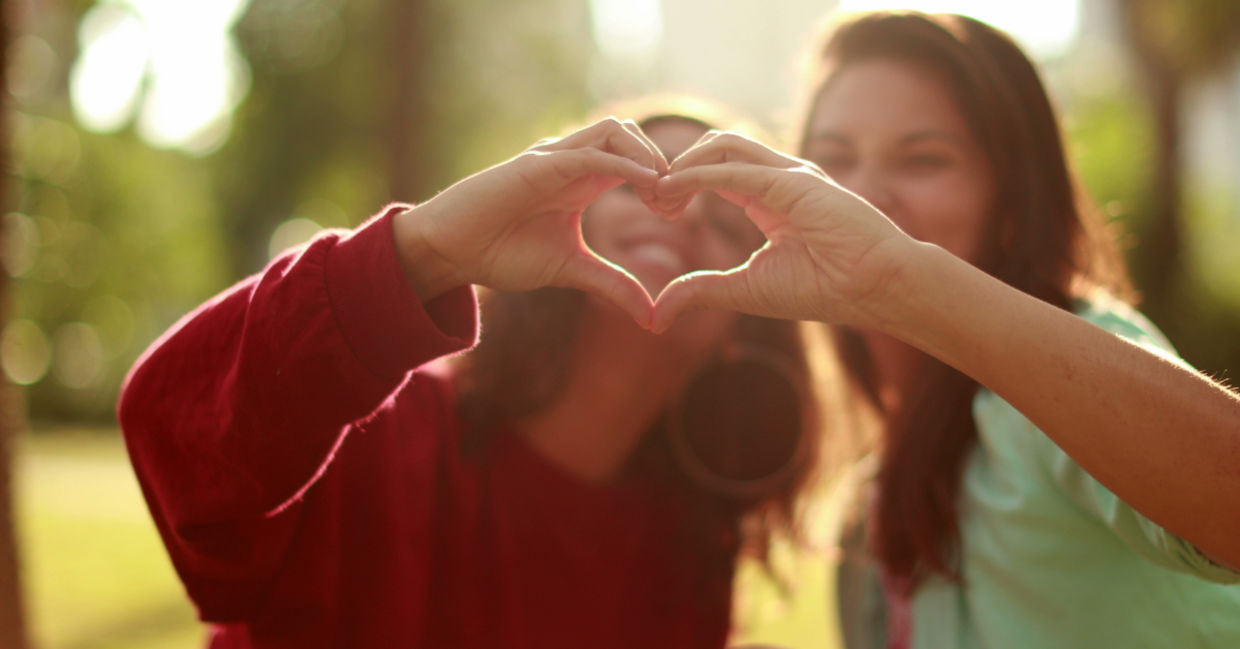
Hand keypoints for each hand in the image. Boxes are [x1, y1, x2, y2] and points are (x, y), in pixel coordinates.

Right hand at [393, 118, 667, 326]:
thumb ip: (613, 285)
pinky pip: (589, 152)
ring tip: (661, 194)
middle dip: (663, 163)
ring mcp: (555, 157)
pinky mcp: (538, 164)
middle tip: (673, 206)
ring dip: (647, 156)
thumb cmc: (502, 253)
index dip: (664, 180)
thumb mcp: (570, 270)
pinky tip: (645, 185)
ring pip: (615, 130)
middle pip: (633, 135)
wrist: (451, 250)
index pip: (637, 158)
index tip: (676, 215)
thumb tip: (652, 318)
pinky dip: (623, 163)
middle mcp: (572, 160)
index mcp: (584, 179)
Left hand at [650, 131, 916, 332]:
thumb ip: (701, 291)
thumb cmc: (824, 288)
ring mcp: (790, 174)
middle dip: (676, 167)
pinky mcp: (796, 181)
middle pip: (714, 148)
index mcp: (768, 197)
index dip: (680, 183)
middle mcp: (778, 177)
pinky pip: (739, 168)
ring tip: (660, 193)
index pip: (714, 170)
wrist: (876, 288)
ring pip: (724, 145)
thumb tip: (656, 314)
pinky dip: (702, 175)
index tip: (655, 208)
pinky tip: (675, 189)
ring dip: (684, 164)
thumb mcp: (746, 289)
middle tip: (651, 200)